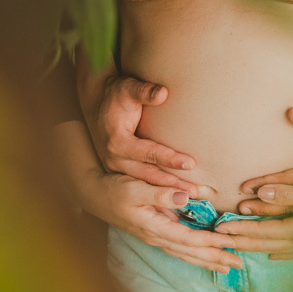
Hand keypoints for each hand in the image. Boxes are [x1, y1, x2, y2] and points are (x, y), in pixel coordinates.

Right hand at [76, 54, 209, 195]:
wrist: (96, 101)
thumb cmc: (116, 94)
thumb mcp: (127, 88)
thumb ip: (144, 91)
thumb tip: (163, 92)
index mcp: (117, 142)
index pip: (149, 153)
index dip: (170, 158)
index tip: (191, 163)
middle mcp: (114, 159)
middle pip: (148, 174)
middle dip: (172, 184)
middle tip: (195, 192)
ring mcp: (115, 167)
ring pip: (144, 183)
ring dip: (166, 192)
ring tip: (189, 198)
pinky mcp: (119, 170)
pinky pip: (140, 184)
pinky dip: (156, 194)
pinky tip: (172, 203)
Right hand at [99, 173, 242, 273]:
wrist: (95, 194)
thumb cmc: (115, 188)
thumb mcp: (136, 186)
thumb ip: (160, 192)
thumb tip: (184, 198)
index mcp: (155, 227)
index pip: (189, 239)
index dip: (210, 242)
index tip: (231, 244)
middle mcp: (157, 236)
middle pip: (191, 252)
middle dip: (215, 258)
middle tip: (238, 262)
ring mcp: (155, 237)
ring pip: (186, 253)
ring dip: (207, 260)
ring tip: (227, 266)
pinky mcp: (155, 233)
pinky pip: (180, 248)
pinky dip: (195, 254)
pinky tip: (204, 256)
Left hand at [217, 178, 292, 260]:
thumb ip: (290, 193)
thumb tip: (261, 193)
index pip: (261, 231)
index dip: (239, 230)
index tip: (218, 229)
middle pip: (264, 244)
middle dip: (239, 242)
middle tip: (216, 242)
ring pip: (275, 248)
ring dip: (254, 247)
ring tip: (236, 247)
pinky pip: (292, 251)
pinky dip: (278, 253)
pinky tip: (273, 256)